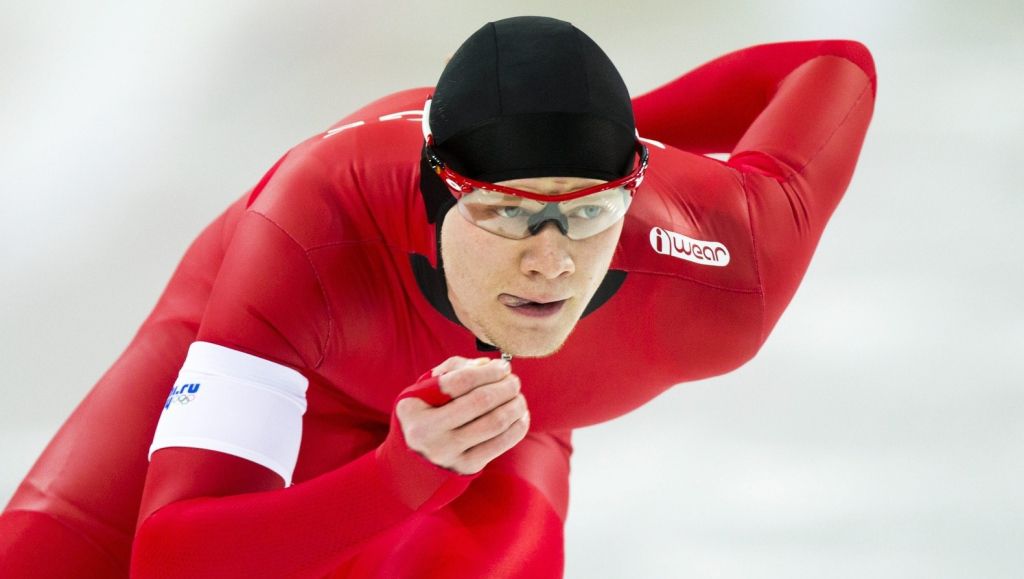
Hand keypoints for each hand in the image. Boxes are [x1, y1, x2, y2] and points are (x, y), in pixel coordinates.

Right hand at [395, 357, 529, 474]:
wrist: (415, 461)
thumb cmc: (426, 415)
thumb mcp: (426, 389)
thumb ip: (454, 370)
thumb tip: (488, 364)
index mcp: (413, 407)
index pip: (459, 381)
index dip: (488, 371)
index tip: (503, 366)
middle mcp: (428, 433)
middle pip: (480, 401)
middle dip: (505, 387)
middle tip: (514, 381)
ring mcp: (448, 453)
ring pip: (496, 422)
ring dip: (515, 405)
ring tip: (518, 397)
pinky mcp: (467, 467)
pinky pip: (501, 443)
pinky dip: (518, 427)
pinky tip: (520, 415)